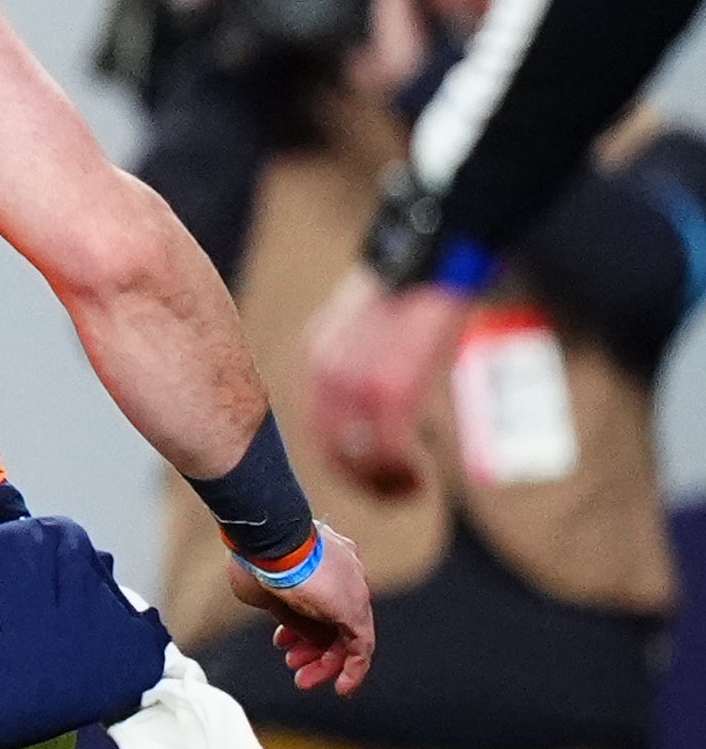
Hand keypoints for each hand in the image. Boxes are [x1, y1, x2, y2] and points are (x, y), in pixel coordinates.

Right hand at [225, 522, 374, 695]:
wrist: (268, 537)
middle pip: (335, 620)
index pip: (319, 602)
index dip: (298, 626)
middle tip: (293, 665)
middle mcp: (346, 573)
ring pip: (348, 635)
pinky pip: (362, 646)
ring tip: (303, 679)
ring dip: (326, 661)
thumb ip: (290, 614)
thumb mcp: (266, 592)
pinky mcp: (357, 609)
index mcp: (323, 561)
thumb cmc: (254, 559)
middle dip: (313, 648)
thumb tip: (305, 635)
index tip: (281, 642)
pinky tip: (341, 688)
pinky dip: (354, 669)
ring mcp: (354, 589)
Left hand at [303, 267, 471, 494]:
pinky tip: (418, 478)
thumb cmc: (413, 289)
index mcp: (320, 354)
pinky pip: (387, 450)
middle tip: (391, 494)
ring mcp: (356, 383)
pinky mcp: (391, 389)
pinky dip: (400, 474)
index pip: (318, 423)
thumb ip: (361, 361)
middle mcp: (327, 372)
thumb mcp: (370, 325)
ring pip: (358, 458)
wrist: (431, 255)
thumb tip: (374, 399)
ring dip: (383, 484)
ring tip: (408, 490)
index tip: (368, 476)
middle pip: (331, 448)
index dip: (342, 459)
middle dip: (361, 481)